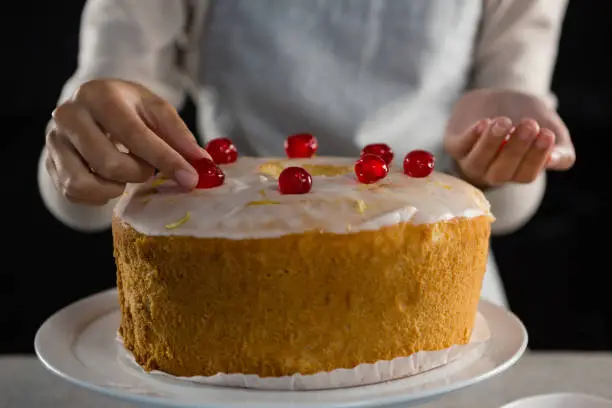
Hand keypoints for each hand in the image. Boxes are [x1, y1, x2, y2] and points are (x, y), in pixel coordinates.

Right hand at [45, 79, 209, 204]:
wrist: (92, 108)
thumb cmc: (129, 109)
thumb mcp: (156, 111)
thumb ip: (179, 135)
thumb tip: (202, 162)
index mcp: (100, 95)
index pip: (135, 134)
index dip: (166, 160)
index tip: (190, 179)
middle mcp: (70, 115)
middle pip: (109, 163)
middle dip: (139, 173)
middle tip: (148, 168)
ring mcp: (54, 141)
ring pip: (85, 183)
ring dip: (115, 187)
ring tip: (127, 173)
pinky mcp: (49, 163)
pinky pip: (74, 193)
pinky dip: (99, 194)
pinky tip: (109, 180)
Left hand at [444, 89, 575, 188]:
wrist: (496, 99)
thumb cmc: (526, 119)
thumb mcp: (550, 132)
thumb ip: (560, 150)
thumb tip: (554, 160)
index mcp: (515, 173)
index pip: (525, 175)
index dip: (536, 157)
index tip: (547, 134)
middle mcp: (491, 172)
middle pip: (501, 172)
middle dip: (515, 150)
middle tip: (529, 124)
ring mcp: (470, 160)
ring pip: (478, 161)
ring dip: (491, 143)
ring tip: (504, 122)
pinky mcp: (454, 144)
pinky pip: (460, 146)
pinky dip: (471, 136)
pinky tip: (484, 123)